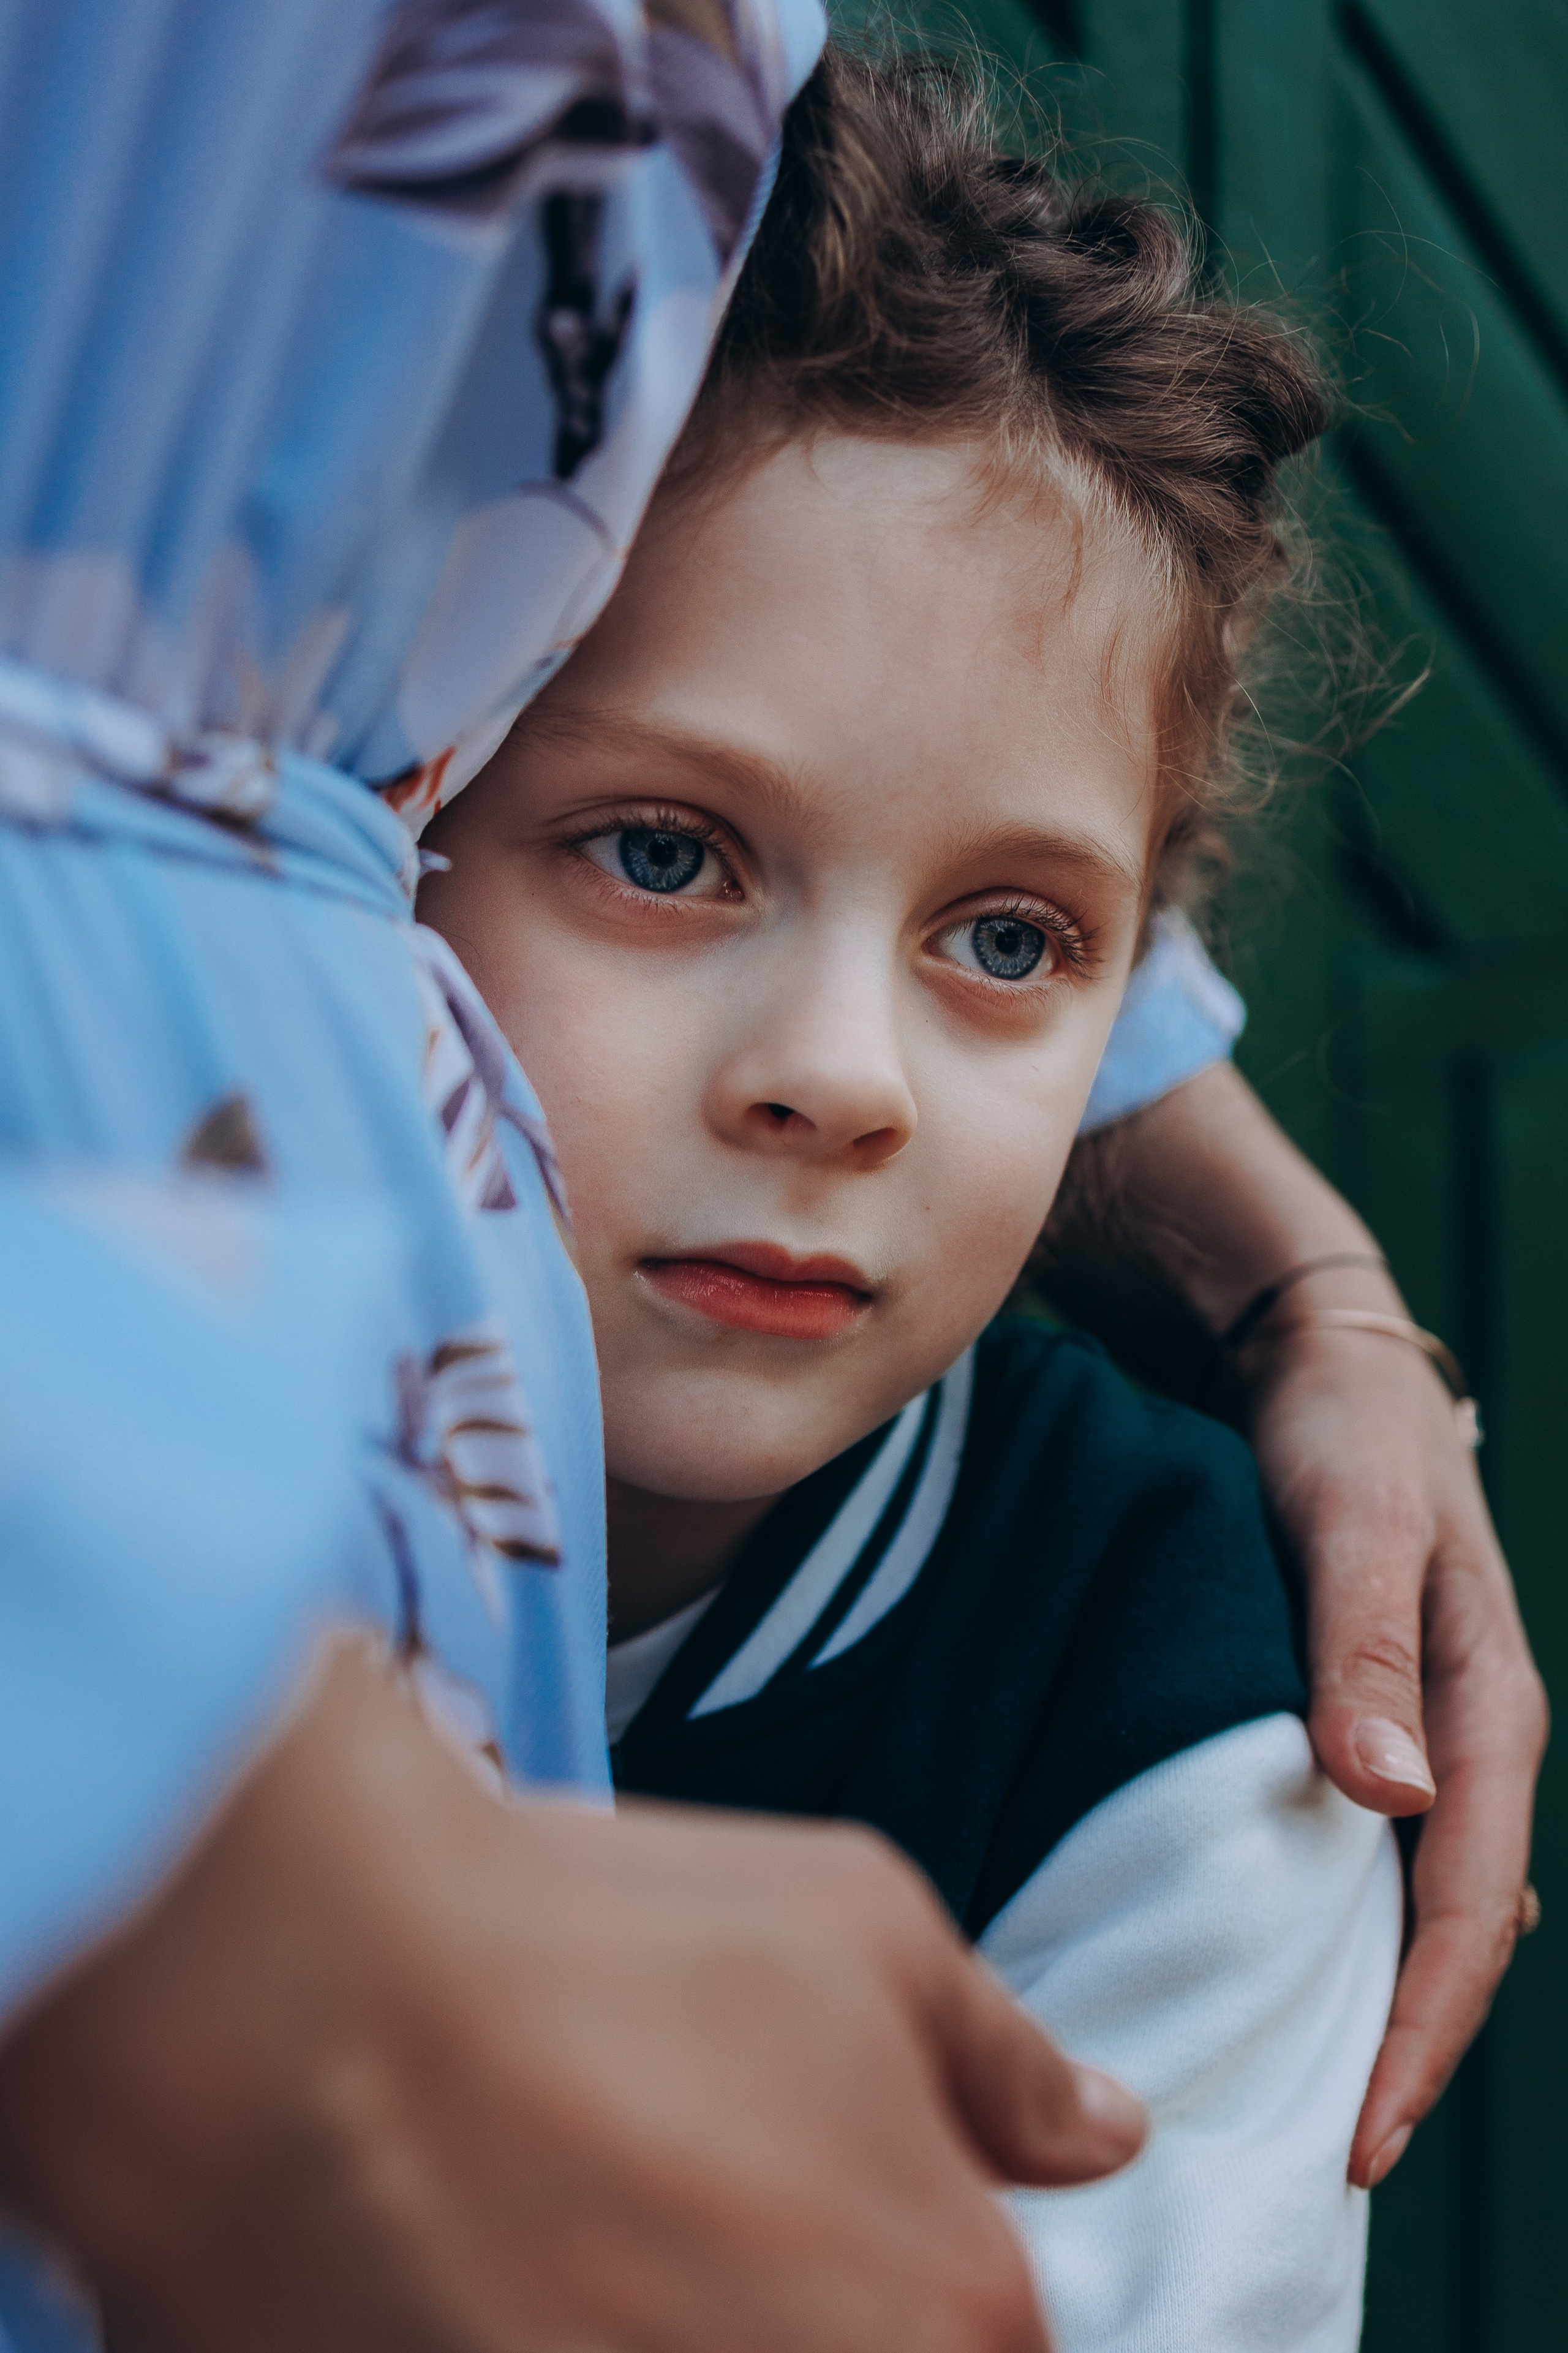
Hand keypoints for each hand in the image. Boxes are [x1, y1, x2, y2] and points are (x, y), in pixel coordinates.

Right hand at [0, 1644, 1143, 2352]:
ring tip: (573, 2229)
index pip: (986, 2335)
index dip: (896, 2253)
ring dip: (673, 2314)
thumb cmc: (600, 1947)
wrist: (312, 2009)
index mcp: (957, 2314)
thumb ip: (1002, 2055)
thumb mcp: (859, 1923)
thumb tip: (1104, 2131)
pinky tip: (504, 2267)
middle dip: (788, 2295)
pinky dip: (570, 2324)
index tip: (787, 2188)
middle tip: (665, 2195)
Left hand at [1241, 1315, 1546, 2188]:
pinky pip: (1387, 1852)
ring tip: (1318, 2101)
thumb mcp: (1350, 1523)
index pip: (1467, 1904)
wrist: (1317, 1360)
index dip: (1425, 2027)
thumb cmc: (1334, 1435)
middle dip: (1411, 2047)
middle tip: (1338, 2163)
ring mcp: (1429, 1734)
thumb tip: (1388, 1798)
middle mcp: (1471, 1737)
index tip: (1366, 2136)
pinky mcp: (1379, 1718)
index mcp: (1489, 1707)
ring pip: (1424, 1900)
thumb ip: (1362, 1652)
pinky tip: (1302, 1972)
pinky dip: (1357, 1927)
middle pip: (1459, 1927)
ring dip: (1386, 1999)